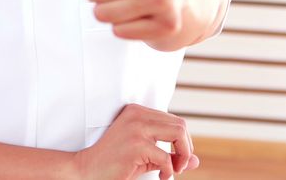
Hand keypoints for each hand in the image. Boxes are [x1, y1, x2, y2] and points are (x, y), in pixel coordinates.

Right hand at [74, 104, 198, 179]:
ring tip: (173, 169)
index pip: (174, 120)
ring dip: (183, 156)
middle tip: (179, 166)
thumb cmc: (116, 163)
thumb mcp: (147, 156)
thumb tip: (196, 161)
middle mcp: (137, 115)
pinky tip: (161, 176)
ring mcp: (136, 128)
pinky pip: (167, 158)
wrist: (88, 169)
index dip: (182, 142)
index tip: (176, 159)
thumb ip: (170, 155)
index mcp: (137, 111)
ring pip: (179, 133)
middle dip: (186, 148)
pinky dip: (169, 171)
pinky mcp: (136, 145)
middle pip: (180, 125)